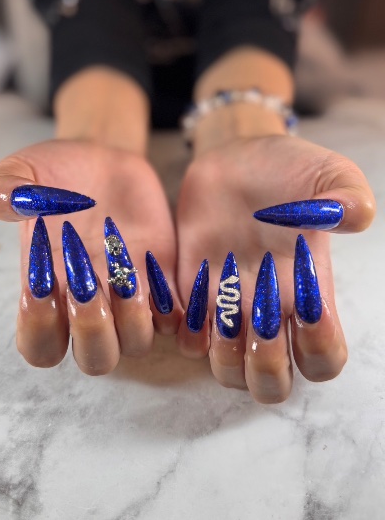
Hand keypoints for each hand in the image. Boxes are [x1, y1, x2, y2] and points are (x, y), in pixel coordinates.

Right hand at [0, 139, 181, 373]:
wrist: (104, 160)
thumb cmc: (58, 173)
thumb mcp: (25, 170)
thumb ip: (7, 186)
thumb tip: (4, 202)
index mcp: (49, 289)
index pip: (41, 346)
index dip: (40, 330)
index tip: (41, 286)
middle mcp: (90, 302)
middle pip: (96, 358)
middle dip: (93, 332)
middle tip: (87, 286)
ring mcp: (129, 295)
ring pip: (137, 343)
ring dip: (134, 319)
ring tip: (128, 275)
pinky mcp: (162, 279)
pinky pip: (175, 316)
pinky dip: (174, 305)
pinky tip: (159, 268)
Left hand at [176, 135, 374, 401]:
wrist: (235, 158)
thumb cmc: (286, 167)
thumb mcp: (325, 172)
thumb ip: (348, 193)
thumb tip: (354, 215)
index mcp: (308, 292)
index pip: (323, 358)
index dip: (317, 350)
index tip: (305, 308)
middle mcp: (269, 310)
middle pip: (271, 383)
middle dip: (265, 373)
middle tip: (256, 325)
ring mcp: (229, 306)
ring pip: (228, 371)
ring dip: (223, 357)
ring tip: (221, 311)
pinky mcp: (193, 295)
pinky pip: (188, 341)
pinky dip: (188, 333)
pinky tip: (191, 298)